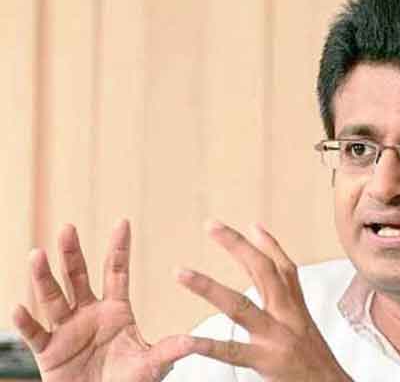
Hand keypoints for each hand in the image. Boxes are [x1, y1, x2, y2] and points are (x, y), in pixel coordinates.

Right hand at [12, 220, 205, 381]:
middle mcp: (89, 313)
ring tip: (37, 255)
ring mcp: (67, 330)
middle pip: (79, 277)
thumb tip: (195, 342)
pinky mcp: (49, 351)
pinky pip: (35, 334)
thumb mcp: (150, 365)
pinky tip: (18, 308)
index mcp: (116, 310)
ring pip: (53, 298)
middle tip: (68, 228)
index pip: (117, 272)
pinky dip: (26, 323)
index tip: (123, 221)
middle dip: (73, 253)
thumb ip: (168, 351)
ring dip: (44, 278)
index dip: (119, 248)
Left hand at [176, 221, 352, 381]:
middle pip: (263, 271)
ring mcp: (276, 337)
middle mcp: (288, 315)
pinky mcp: (267, 362)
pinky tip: (187, 340)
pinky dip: (208, 345)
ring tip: (182, 274)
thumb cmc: (315, 361)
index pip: (284, 268)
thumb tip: (274, 276)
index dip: (269, 244)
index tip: (250, 225)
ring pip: (240, 305)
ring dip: (208, 287)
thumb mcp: (305, 325)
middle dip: (237, 245)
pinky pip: (232, 351)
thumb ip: (287, 301)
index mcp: (297, 308)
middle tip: (212, 226)